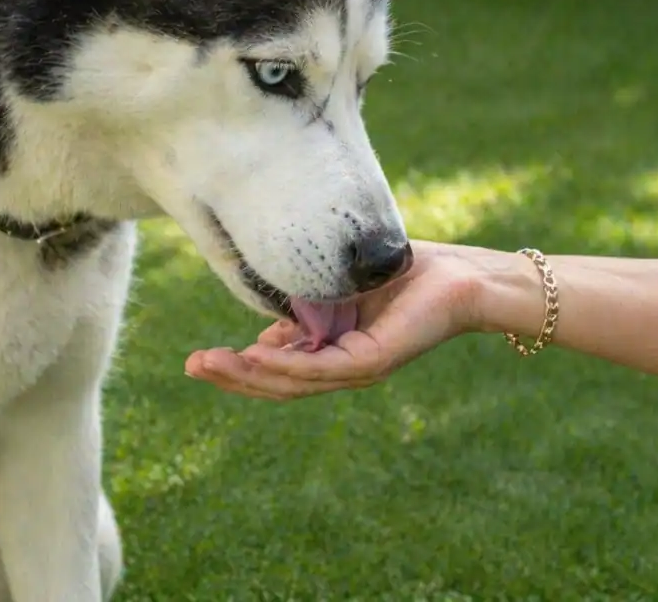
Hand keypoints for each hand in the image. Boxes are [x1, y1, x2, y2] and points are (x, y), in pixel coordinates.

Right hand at [184, 240, 506, 399]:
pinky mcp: (375, 360)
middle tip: (192, 367)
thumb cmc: (410, 273)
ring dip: (248, 375)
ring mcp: (360, 367)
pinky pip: (322, 367)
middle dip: (233, 378)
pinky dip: (287, 365)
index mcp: (336, 351)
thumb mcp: (343, 288)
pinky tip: (256, 357)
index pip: (282, 370)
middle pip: (279, 384)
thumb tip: (270, 326)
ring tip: (209, 364)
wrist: (465, 274)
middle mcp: (346, 367)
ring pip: (294, 382)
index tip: (203, 359)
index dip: (241, 369)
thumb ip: (310, 306)